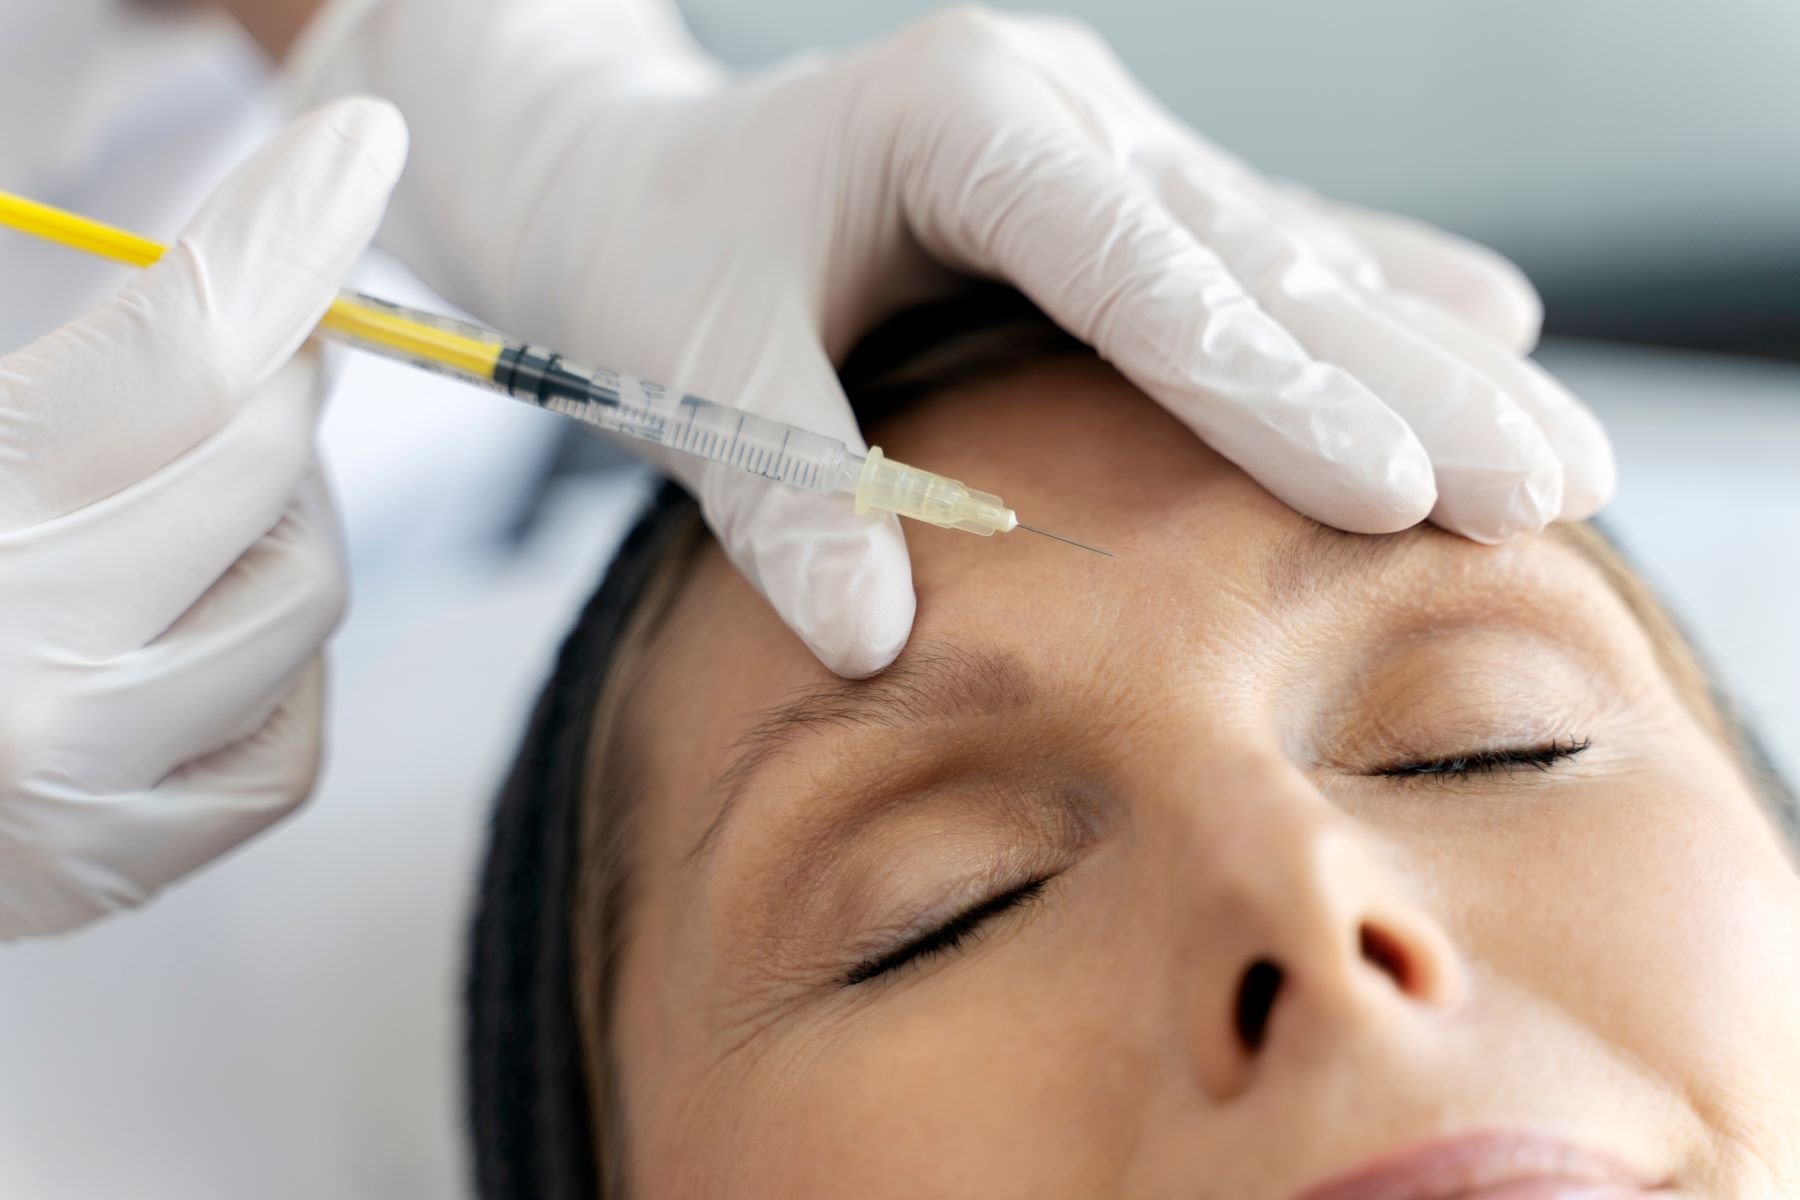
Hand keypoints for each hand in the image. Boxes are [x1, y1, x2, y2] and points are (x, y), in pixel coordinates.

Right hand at [0, 98, 405, 937]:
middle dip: (267, 391)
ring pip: (305, 594)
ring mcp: (79, 785)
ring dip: (272, 531)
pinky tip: (190, 642)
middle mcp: (19, 667)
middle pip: (258, 461)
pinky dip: (270, 671)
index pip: (174, 351)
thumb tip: (279, 305)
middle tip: (245, 370)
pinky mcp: (123, 864)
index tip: (361, 154)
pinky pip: (291, 736)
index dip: (282, 239)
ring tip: (178, 524)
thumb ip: (97, 374)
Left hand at [291, 2, 1612, 675]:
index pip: (1138, 272)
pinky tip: (1482, 327)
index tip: (1391, 490)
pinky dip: (1369, 298)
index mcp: (959, 121)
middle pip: (1258, 260)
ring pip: (1292, 254)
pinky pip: (1258, 249)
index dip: (1267, 384)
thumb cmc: (653, 263)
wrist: (635, 174)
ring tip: (1560, 453)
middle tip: (1547, 484)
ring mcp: (1100, 138)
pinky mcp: (1113, 184)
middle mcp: (1059, 110)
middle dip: (1408, 379)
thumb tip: (872, 643)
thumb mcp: (683, 366)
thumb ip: (779, 490)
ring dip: (1427, 353)